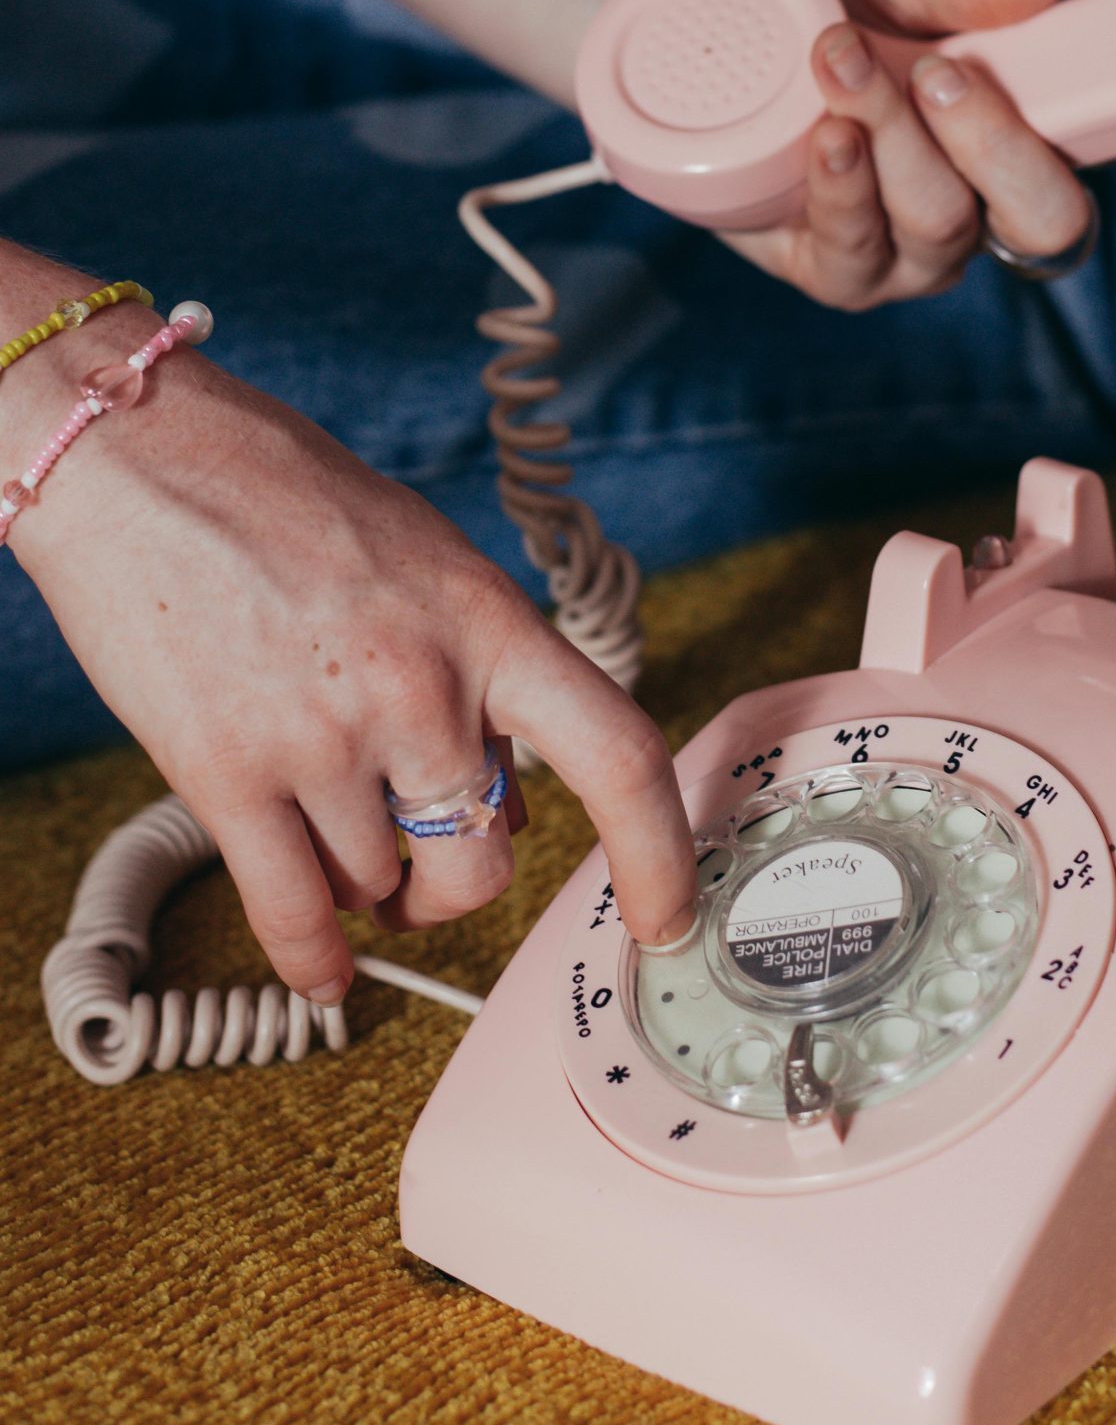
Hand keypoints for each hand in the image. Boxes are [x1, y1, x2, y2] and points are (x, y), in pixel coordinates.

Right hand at [9, 318, 695, 1001]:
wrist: (140, 455)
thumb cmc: (285, 495)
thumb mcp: (425, 560)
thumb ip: (477, 670)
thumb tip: (503, 794)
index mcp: (489, 622)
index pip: (614, 753)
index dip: (659, 853)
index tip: (667, 915)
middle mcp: (421, 686)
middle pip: (481, 859)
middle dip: (452, 885)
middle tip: (421, 872)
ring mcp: (323, 737)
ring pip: (380, 888)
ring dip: (366, 890)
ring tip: (332, 841)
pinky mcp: (226, 773)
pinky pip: (295, 913)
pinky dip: (314, 959)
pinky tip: (323, 969)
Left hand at [719, 0, 1115, 308]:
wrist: (698, 56)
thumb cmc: (827, 17)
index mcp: (1038, 122)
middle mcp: (992, 201)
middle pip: (1053, 219)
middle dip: (1006, 147)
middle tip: (950, 69)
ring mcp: (920, 252)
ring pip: (948, 225)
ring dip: (896, 140)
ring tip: (840, 58)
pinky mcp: (840, 275)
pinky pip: (861, 255)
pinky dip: (846, 185)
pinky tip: (824, 133)